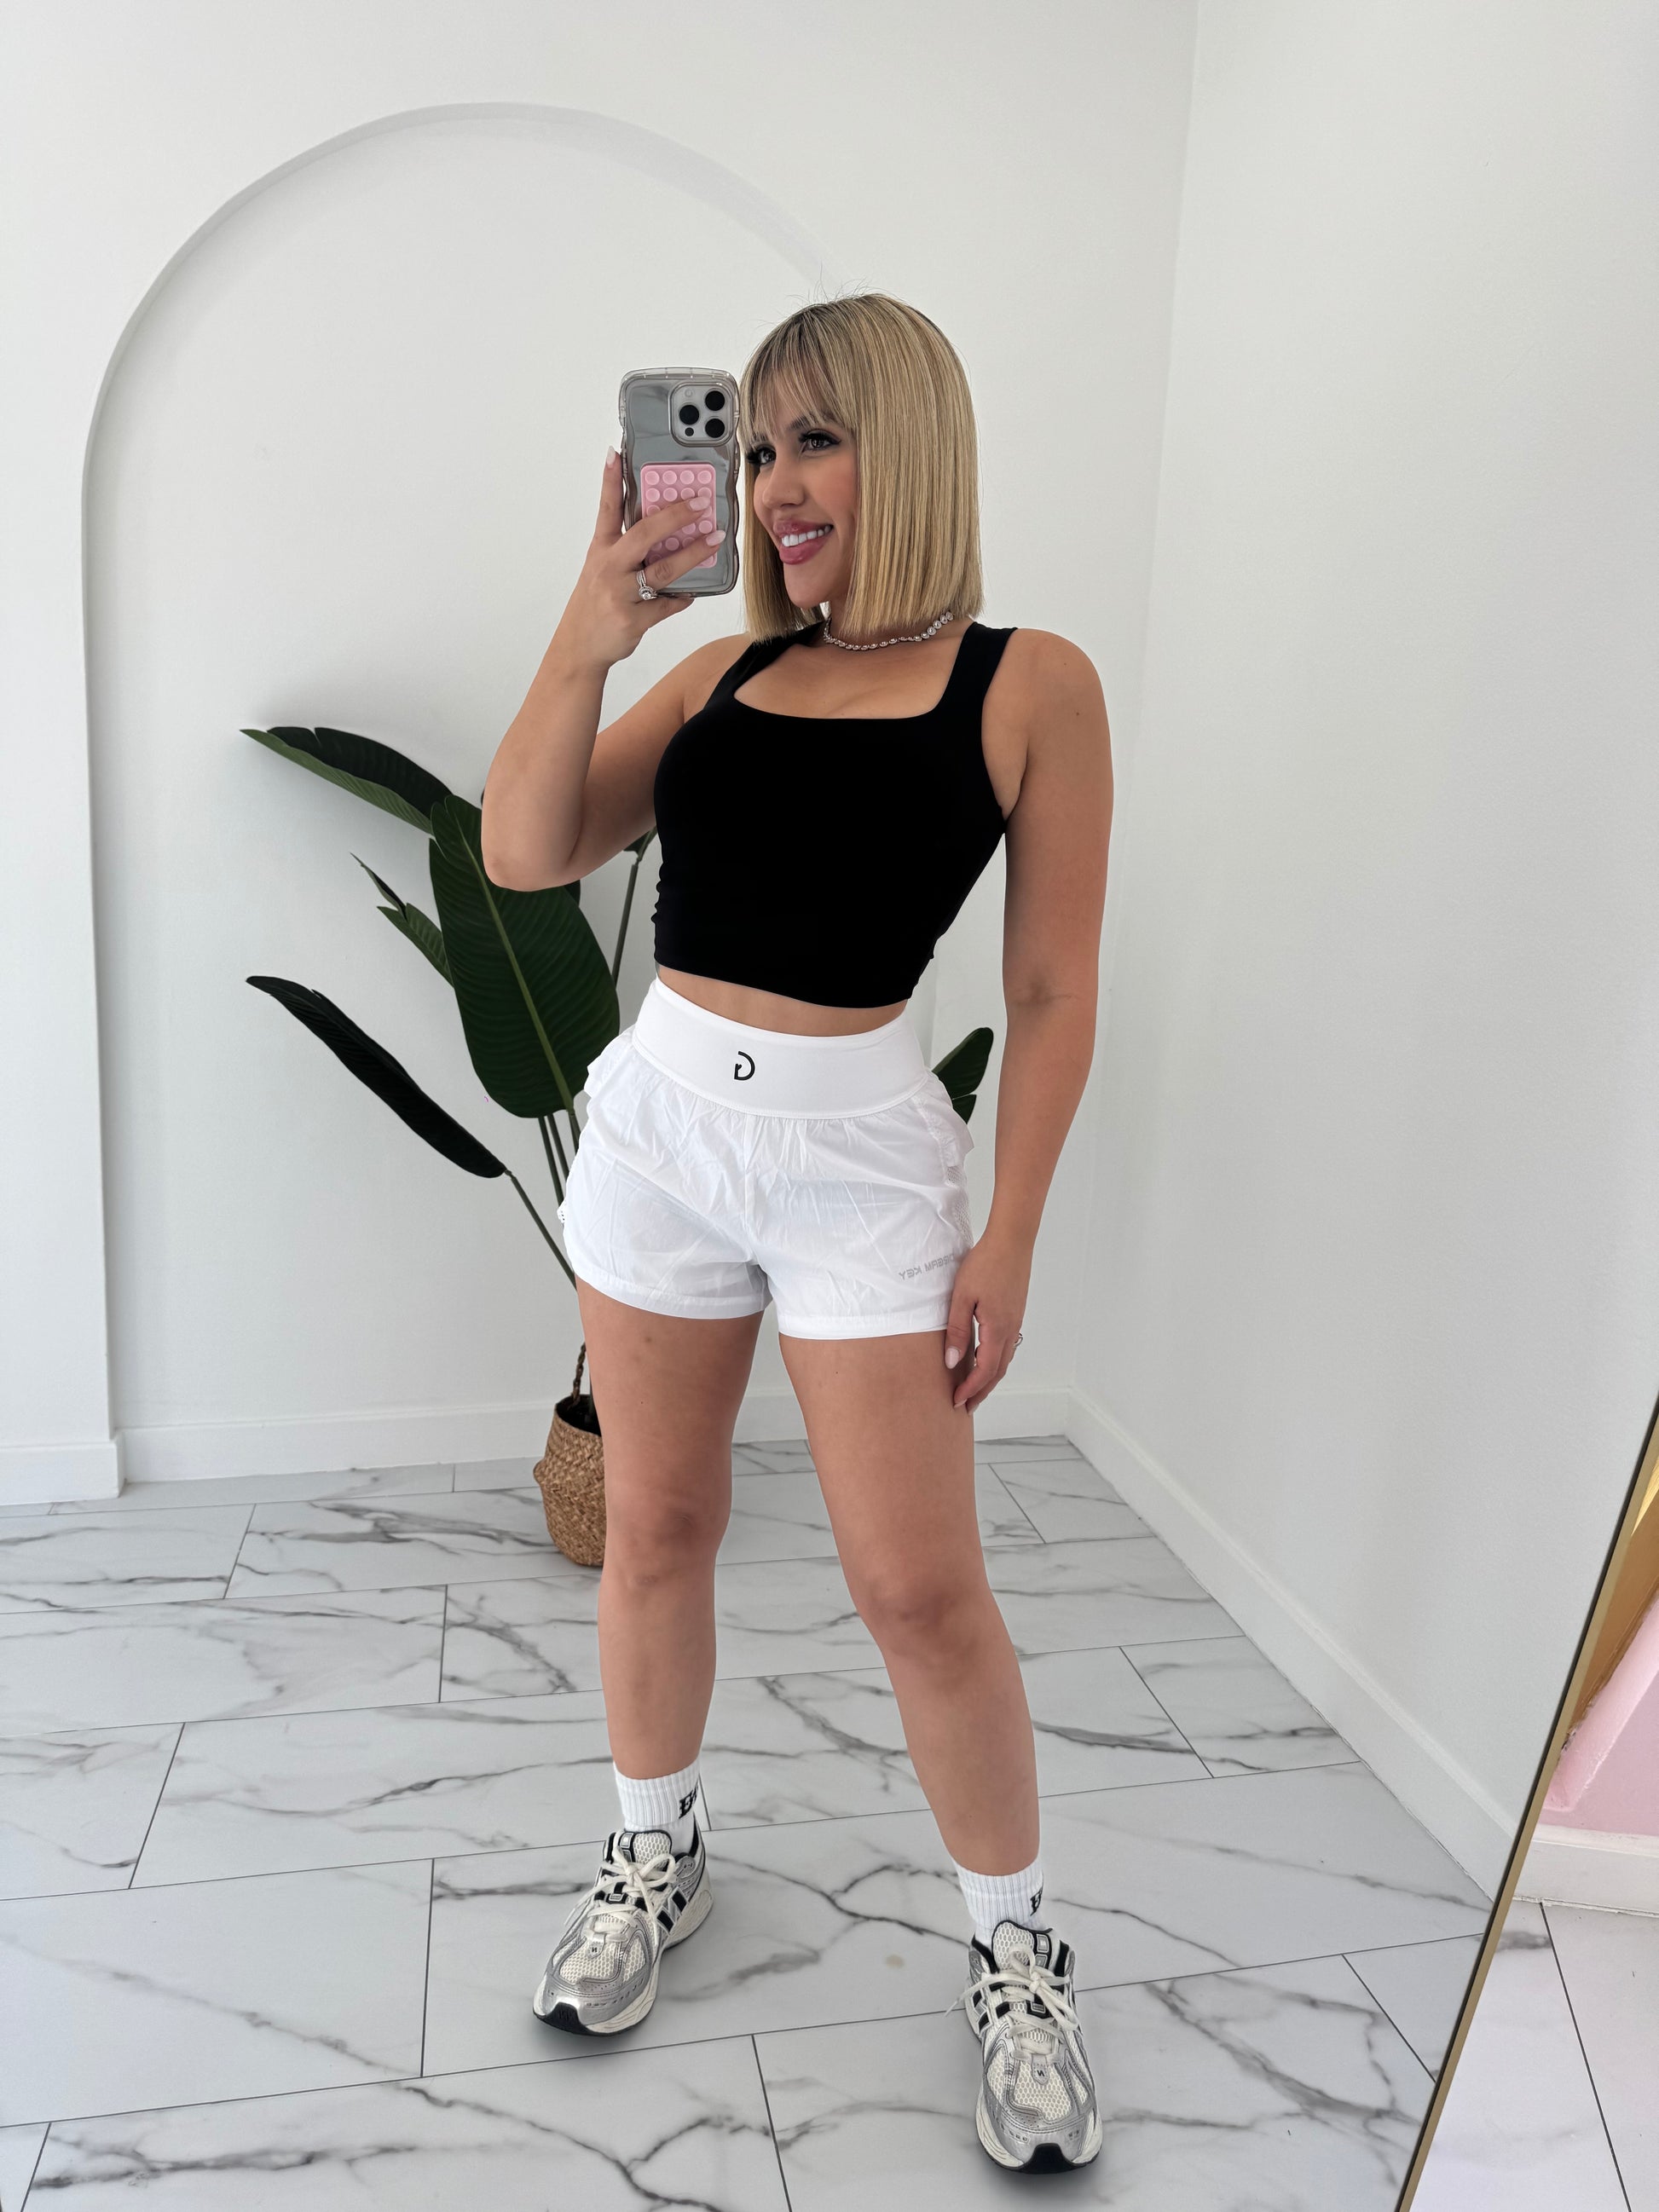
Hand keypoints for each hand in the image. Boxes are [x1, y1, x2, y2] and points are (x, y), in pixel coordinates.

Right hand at [550, 450, 727, 671]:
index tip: (616, 452)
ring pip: (663, 570)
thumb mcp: (600, 571)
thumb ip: (626, 551)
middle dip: (675, 516)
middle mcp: (609, 568)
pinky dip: (681, 599)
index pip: (607, 509)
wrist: (578, 648)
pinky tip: (689, 594)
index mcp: (601, 551)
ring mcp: (621, 594)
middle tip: (699, 503)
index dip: (610, 480)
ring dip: (692, 553)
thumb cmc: (593, 605)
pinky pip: (667, 604)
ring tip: (713, 540)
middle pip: (644, 534)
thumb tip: (663, 533)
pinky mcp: (633, 619)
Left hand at [942, 1231, 1030, 1412]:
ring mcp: (1015, 1321)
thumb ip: (956, 1330)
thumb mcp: (962, 1297)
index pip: (985, 1370)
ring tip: (975, 1390)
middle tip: (966, 1407)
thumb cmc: (984, 1264)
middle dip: (981, 1391)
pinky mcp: (1015, 1312)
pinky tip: (985, 1359)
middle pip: (998, 1372)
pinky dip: (996, 1362)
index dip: (971, 1389)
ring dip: (990, 1378)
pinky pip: (1007, 1346)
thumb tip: (952, 1362)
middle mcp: (1010, 1329)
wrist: (1011, 1241)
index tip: (957, 1402)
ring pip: (1004, 1360)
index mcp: (997, 1329)